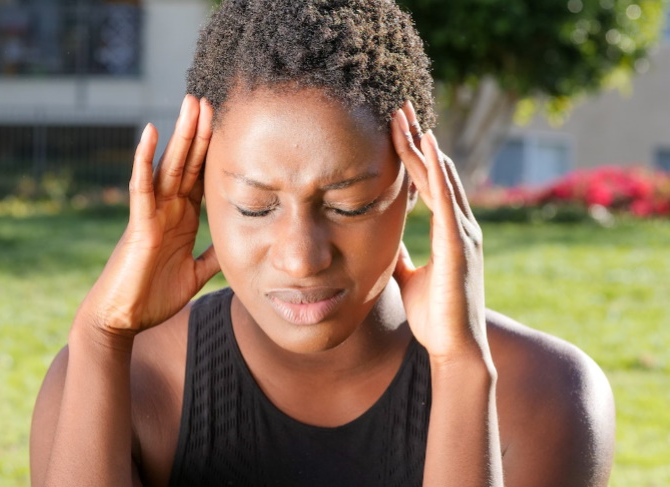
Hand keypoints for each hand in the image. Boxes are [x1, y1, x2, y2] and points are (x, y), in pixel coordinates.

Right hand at [76, 95, 219, 335]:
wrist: (122, 320)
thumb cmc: (153, 296)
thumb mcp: (195, 274)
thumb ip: (213, 257)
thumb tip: (236, 246)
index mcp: (182, 218)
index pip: (201, 177)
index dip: (214, 152)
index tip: (227, 124)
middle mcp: (167, 209)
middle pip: (187, 163)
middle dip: (199, 132)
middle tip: (209, 99)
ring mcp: (152, 214)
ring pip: (168, 166)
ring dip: (180, 134)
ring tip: (190, 103)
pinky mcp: (139, 225)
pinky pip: (142, 187)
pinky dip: (145, 160)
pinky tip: (150, 132)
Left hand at [390, 101, 487, 364]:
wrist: (453, 349)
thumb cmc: (434, 316)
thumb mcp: (410, 276)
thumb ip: (400, 255)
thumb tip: (384, 240)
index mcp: (448, 231)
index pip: (428, 183)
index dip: (413, 154)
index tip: (396, 127)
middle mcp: (459, 226)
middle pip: (436, 172)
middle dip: (417, 139)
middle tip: (398, 107)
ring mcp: (462, 234)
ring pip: (441, 180)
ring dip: (423, 148)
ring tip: (405, 117)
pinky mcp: (459, 247)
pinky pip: (446, 203)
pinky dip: (437, 174)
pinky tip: (428, 149)